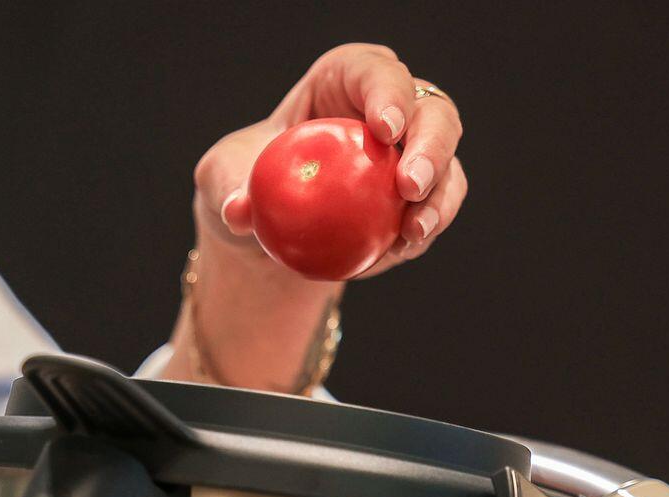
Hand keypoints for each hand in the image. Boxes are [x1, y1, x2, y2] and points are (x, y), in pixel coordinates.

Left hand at [163, 44, 466, 390]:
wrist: (265, 226)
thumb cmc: (244, 182)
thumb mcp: (221, 180)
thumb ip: (229, 188)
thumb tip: (240, 210)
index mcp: (343, 80)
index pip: (375, 72)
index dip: (389, 93)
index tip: (383, 131)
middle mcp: (389, 107)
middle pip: (432, 111)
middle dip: (431, 145)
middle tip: (409, 186)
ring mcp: (410, 152)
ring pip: (447, 163)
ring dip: (439, 198)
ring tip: (413, 232)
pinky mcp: (418, 196)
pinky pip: (434, 210)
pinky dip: (420, 234)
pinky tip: (396, 253)